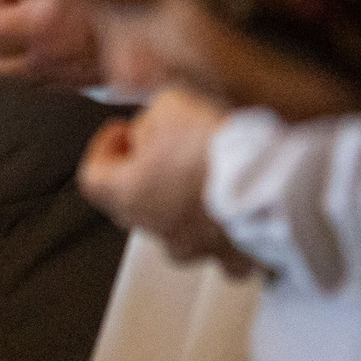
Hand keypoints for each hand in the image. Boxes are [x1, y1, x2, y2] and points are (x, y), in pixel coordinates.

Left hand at [77, 87, 253, 274]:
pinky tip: (235, 210)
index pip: (92, 177)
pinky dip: (224, 231)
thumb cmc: (213, 149)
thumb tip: (150, 128)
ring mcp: (195, 247)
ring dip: (180, 206)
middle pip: (132, 204)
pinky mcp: (232, 255)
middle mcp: (155, 229)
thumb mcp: (169, 105)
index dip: (103, 150)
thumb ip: (149, 118)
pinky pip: (221, 249)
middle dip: (142, 172)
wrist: (267, 183)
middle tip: (162, 146)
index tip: (121, 132)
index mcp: (128, 195)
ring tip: (200, 176)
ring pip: (174, 230)